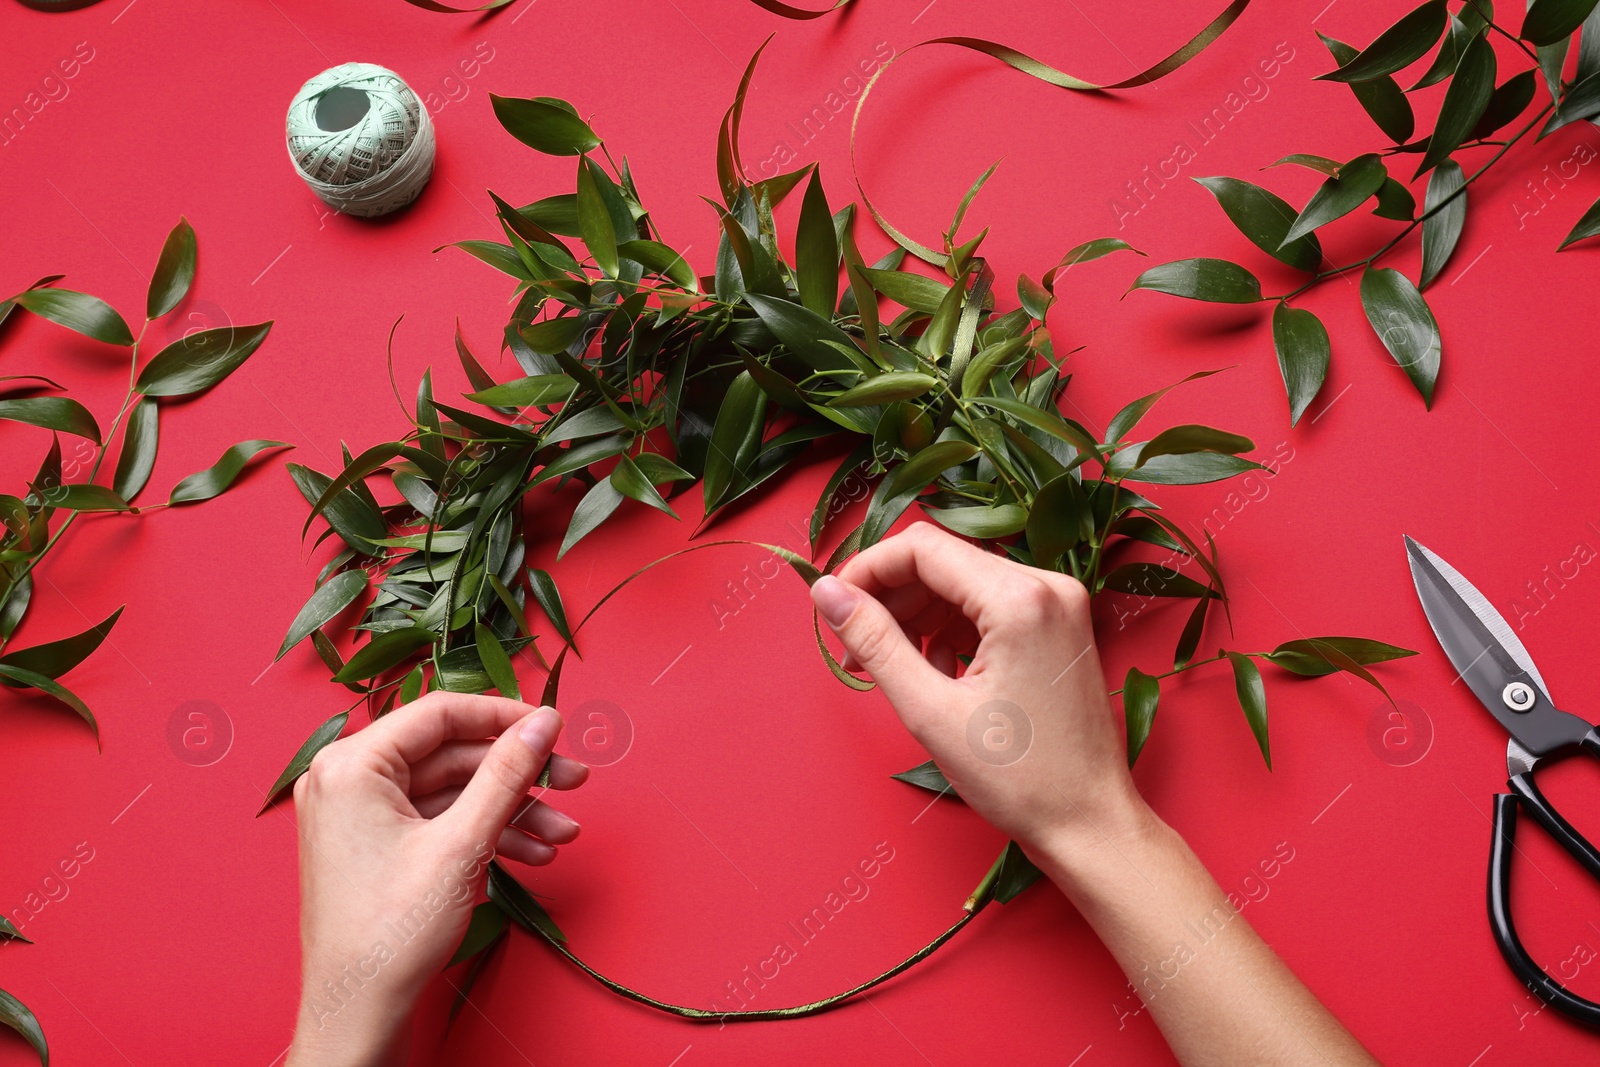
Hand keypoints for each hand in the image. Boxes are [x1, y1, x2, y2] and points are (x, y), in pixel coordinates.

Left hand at [286, 694, 588, 1066]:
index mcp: (351, 765)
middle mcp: (348, 780)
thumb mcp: (461, 845)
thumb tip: (544, 723)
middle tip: (573, 781)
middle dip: (518, 775)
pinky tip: (532, 852)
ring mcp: (361, 814)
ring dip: (512, 809)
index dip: (506, 717)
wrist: (357, 1013)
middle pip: (452, 753)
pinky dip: (485, 833)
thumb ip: (506, 775)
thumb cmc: (389, 935)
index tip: (555, 728)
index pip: (441, 713)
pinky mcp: (377, 844)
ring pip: (453, 791)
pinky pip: (440, 821)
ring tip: (562, 833)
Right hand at [810, 522, 1146, 853]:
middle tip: (853, 650)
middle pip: (942, 561)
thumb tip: (826, 594)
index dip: (866, 571)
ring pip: (962, 583)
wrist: (1089, 824)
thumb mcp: (931, 711)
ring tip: (888, 668)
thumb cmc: (1021, 779)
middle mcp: (1049, 585)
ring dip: (916, 616)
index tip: (832, 608)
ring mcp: (1059, 605)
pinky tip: (935, 674)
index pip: (922, 548)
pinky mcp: (1058, 627)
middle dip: (889, 599)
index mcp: (1021, 599)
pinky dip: (950, 630)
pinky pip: (987, 607)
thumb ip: (874, 642)